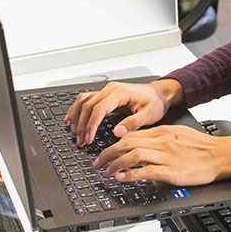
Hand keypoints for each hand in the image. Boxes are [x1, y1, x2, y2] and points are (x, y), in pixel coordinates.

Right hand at [64, 78, 183, 146]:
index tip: (88, 139)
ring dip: (76, 117)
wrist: (159, 94)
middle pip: (88, 106)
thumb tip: (117, 132)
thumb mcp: (150, 114)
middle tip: (80, 142)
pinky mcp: (104, 94)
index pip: (99, 108)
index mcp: (120, 93)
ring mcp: (106, 90)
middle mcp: (110, 89)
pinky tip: (72, 119)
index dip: (91, 125)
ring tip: (74, 134)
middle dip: (82, 125)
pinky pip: (85, 99)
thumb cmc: (155, 103)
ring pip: (83, 101)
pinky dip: (77, 109)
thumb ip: (133, 123)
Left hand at [93, 125, 230, 185]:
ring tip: (106, 172)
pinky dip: (130, 174)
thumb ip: (161, 139)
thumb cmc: (203, 148)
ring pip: (133, 155)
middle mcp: (162, 141)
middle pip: (127, 143)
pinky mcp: (171, 170)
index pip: (131, 134)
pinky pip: (145, 170)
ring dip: (115, 164)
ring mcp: (166, 155)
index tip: (105, 152)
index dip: (114, 143)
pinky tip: (122, 178)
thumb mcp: (180, 135)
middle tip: (98, 163)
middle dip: (108, 153)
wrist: (221, 155)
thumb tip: (143, 146)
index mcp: (163, 132)